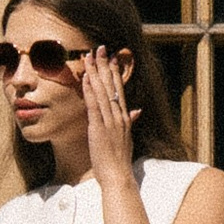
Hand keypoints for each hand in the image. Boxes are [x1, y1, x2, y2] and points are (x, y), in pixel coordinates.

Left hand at [80, 44, 137, 188]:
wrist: (118, 176)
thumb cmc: (119, 160)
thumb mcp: (127, 138)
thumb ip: (131, 122)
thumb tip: (138, 111)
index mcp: (125, 117)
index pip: (119, 89)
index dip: (115, 72)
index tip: (112, 57)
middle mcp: (119, 116)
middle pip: (111, 85)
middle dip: (105, 65)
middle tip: (100, 47)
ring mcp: (110, 121)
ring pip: (102, 91)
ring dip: (95, 72)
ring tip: (90, 56)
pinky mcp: (99, 128)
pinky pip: (94, 105)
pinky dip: (89, 90)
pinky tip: (85, 78)